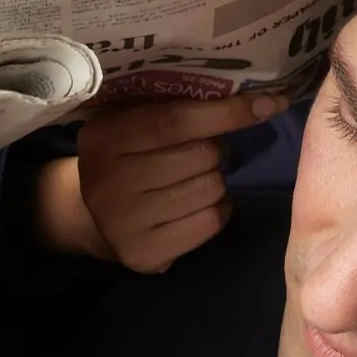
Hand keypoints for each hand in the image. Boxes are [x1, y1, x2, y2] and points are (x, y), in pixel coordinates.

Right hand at [37, 94, 286, 271]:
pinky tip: (196, 205)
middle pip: (201, 156)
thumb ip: (175, 107)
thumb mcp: (131, 123)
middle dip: (215, 150)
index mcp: (105, 138)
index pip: (175, 121)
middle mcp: (110, 182)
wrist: (89, 217)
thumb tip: (258, 101)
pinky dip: (217, 210)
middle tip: (201, 152)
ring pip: (212, 189)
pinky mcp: (146, 254)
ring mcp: (126, 223)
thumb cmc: (124, 157)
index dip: (226, 112)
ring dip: (215, 181)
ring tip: (192, 180)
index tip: (267, 104)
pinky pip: (210, 222)